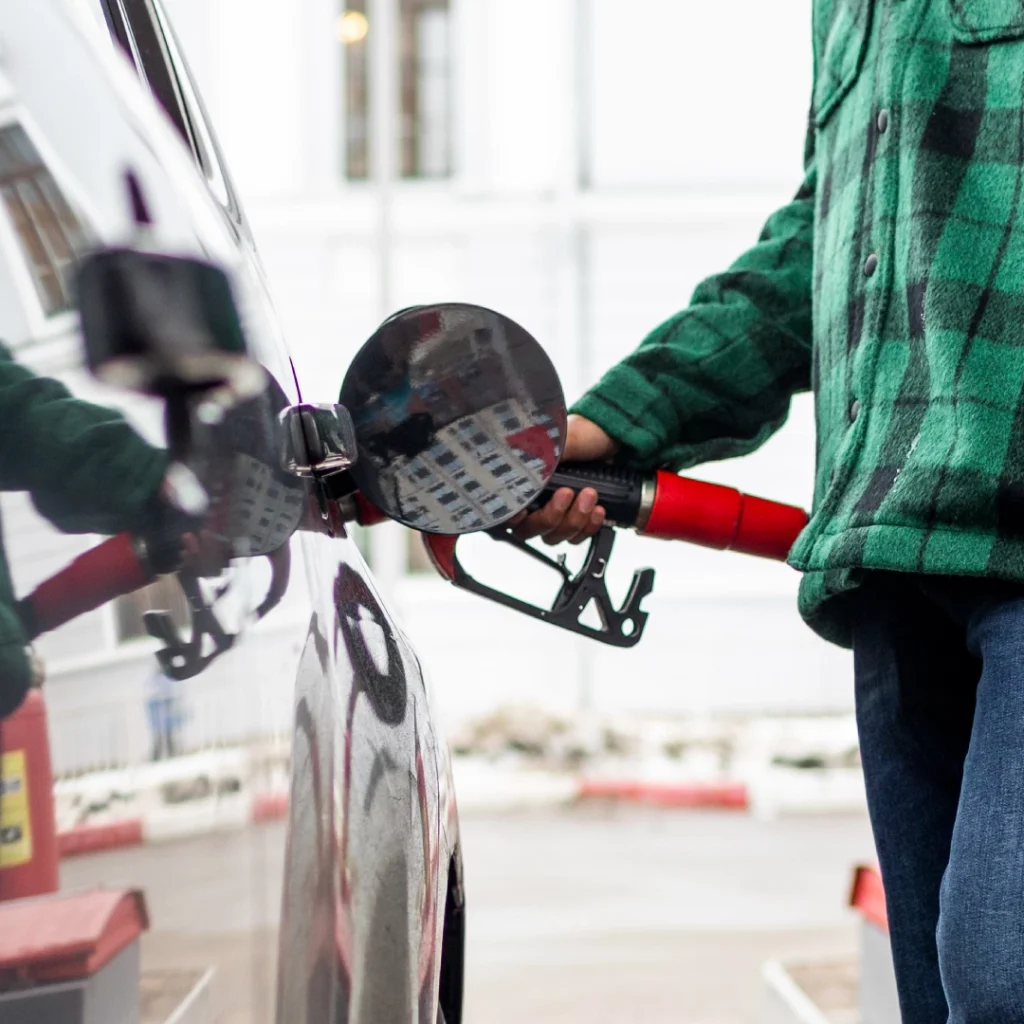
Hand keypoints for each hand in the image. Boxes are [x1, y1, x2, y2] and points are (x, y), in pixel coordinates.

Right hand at [512, 415, 618, 544]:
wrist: (610, 438)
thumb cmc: (581, 434)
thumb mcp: (561, 440)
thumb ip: (541, 452)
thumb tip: (523, 456)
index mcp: (522, 482)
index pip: (504, 511)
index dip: (509, 517)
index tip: (523, 511)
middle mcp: (534, 502)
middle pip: (529, 530)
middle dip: (551, 516)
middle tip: (567, 493)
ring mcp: (556, 514)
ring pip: (555, 536)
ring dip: (574, 520)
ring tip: (590, 495)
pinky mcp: (576, 520)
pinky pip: (577, 538)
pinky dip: (588, 527)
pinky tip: (598, 510)